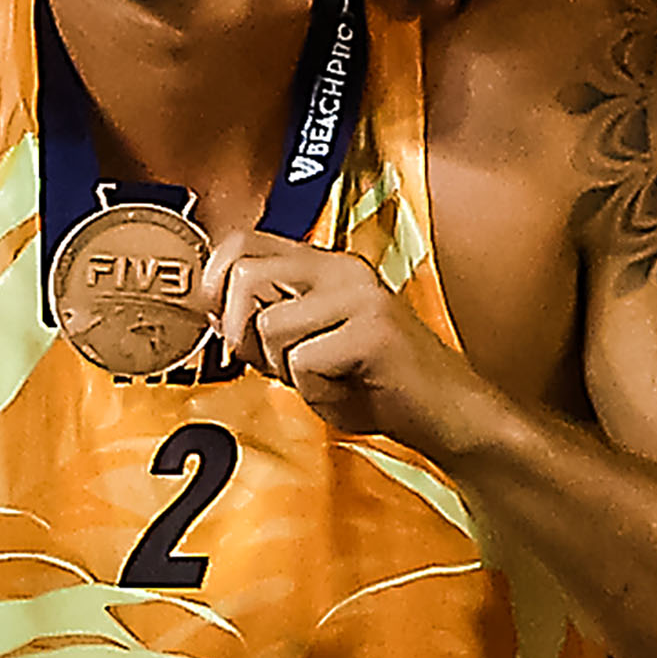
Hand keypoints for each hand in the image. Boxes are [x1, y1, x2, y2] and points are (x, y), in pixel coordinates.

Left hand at [201, 227, 485, 450]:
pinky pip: (304, 362)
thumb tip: (210, 308)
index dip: (214, 282)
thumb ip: (264, 323)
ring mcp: (360, 295)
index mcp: (324, 265)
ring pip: (271, 326)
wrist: (446, 416)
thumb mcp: (306, 350)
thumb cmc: (376, 385)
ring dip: (285, 371)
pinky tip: (348, 392)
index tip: (220, 323)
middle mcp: (342, 268)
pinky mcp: (373, 329)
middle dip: (243, 334)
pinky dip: (316, 392)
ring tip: (327, 379)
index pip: (241, 241)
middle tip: (279, 365)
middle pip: (244, 276)